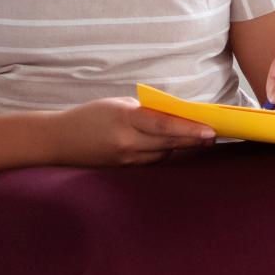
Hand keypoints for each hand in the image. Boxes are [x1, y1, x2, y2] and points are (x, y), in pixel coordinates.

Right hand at [51, 96, 215, 166]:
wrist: (60, 141)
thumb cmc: (89, 116)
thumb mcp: (117, 105)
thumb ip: (144, 112)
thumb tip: (172, 117)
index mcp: (124, 120)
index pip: (163, 126)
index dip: (189, 129)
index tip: (210, 130)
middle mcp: (127, 143)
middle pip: (168, 143)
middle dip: (193, 140)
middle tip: (214, 135)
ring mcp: (126, 160)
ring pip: (163, 154)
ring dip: (180, 146)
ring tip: (200, 139)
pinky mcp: (124, 169)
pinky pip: (151, 161)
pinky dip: (164, 152)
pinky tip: (174, 147)